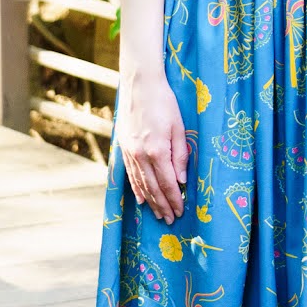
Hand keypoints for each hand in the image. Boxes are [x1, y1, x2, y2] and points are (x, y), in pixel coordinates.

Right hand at [116, 71, 191, 223]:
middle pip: (152, 188)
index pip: (167, 183)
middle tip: (170, 220)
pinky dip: (136, 188)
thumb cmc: (164, 103)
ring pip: (140, 184)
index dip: (174, 199)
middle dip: (163, 206)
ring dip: (150, 201)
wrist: (140, 86)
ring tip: (159, 214)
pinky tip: (141, 199)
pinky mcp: (124, 148)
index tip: (180, 211)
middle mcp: (141, 156)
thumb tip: (182, 179)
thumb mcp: (179, 127)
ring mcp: (130, 153)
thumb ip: (180, 155)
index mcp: (157, 151)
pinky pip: (130, 174)